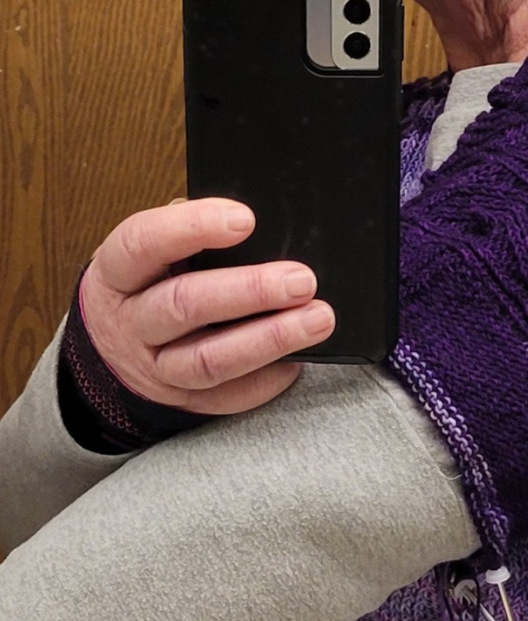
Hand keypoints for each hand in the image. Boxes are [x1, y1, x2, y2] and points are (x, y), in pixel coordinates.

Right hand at [78, 198, 336, 415]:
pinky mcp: (187, 400)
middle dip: (250, 291)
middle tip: (301, 280)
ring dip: (270, 339)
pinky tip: (300, 358)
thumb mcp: (150, 254)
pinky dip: (269, 378)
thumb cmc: (148, 286)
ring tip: (317, 319)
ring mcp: (157, 368)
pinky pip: (231, 395)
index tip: (245, 220)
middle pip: (186, 306)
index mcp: (118, 272)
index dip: (192, 229)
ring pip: (211, 359)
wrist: (117, 352)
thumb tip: (248, 224)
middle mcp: (132, 323)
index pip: (144, 243)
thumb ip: (188, 235)